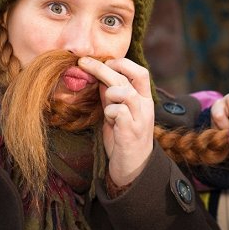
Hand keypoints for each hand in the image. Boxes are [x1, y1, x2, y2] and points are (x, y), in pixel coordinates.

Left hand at [78, 56, 153, 185]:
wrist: (133, 167)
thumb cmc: (123, 138)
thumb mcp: (117, 112)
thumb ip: (111, 95)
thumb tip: (98, 75)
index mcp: (144, 99)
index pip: (140, 72)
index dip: (122, 63)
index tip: (104, 62)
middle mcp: (145, 106)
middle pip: (126, 77)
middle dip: (102, 67)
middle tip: (82, 62)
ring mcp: (140, 119)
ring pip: (124, 92)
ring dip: (109, 94)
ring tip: (106, 106)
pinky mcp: (131, 131)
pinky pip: (118, 112)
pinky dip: (109, 112)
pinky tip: (109, 120)